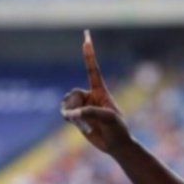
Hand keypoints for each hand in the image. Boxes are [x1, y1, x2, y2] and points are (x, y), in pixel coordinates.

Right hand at [61, 30, 130, 154]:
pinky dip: (69, 117)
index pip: (92, 70)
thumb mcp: (109, 119)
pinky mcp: (77, 117)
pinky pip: (65, 112)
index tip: (86, 38)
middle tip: (84, 116)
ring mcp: (82, 106)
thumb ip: (90, 112)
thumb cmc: (118, 129)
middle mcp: (90, 96)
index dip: (89, 54)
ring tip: (84, 123)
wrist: (116, 145)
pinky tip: (78, 124)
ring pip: (67, 103)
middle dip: (75, 105)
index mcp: (101, 91)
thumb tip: (71, 113)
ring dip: (72, 113)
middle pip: (73, 93)